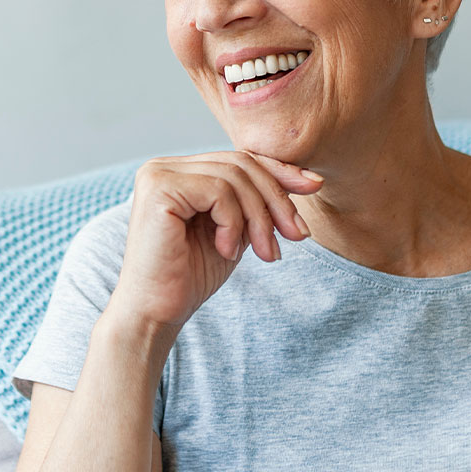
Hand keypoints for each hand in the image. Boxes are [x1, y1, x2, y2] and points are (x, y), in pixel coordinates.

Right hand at [109, 150, 322, 335]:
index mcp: (181, 172)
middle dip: (276, 199)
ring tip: (264, 253)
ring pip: (234, 176)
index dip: (279, 170)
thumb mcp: (236, 231)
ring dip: (259, 218)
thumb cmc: (190, 277)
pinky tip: (227, 250)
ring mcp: (159, 174)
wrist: (156, 313)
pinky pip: (218, 191)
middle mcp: (165, 166)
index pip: (239, 158)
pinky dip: (234, 222)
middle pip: (241, 162)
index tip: (314, 186)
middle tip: (297, 235)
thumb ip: (256, 202)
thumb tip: (306, 177)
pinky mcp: (159, 188)